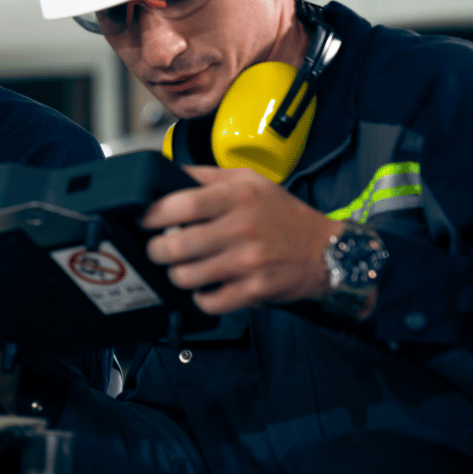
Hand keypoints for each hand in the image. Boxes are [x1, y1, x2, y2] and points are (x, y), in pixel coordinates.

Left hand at [141, 166, 342, 314]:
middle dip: (156, 250)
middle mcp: (242, 229)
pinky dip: (200, 298)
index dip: (154, 214)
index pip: (182, 204)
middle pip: (176, 245)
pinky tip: (204, 287)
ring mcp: (248, 262)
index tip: (145, 219)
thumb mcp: (250, 181)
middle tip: (157, 248)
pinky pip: (210, 301)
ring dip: (176, 275)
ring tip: (181, 268)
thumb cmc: (285, 215)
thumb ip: (208, 176)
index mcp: (238, 198)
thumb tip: (169, 172)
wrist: (328, 251)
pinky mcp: (255, 290)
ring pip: (186, 276)